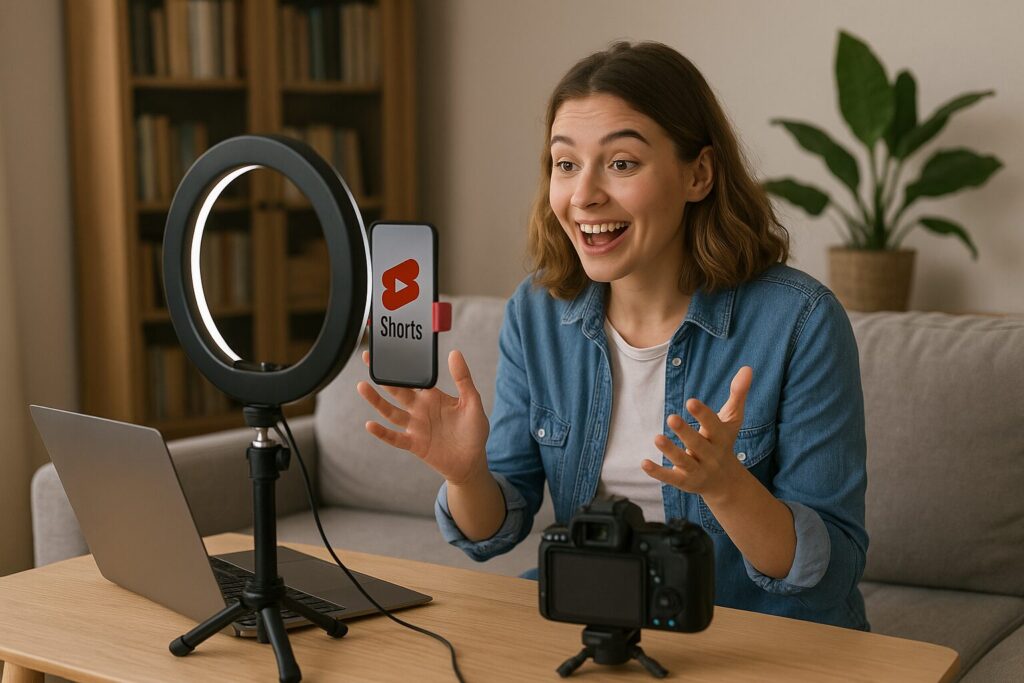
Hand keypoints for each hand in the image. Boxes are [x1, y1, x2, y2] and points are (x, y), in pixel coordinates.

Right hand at [356, 349, 490, 485]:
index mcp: (432, 396)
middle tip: (368, 359)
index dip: (401, 365)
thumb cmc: (474, 431)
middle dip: (383, 376)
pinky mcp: (414, 444)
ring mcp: (415, 426)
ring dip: (376, 401)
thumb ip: (463, 379)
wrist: (472, 462)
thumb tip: (455, 353)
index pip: (413, 377)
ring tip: (362, 386)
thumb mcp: (472, 402)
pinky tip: (370, 424)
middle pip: (397, 390)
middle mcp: (419, 409)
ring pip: (391, 411)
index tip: (389, 350)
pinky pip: (395, 437)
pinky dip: (382, 432)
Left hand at [641, 366, 753, 502]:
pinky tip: (644, 463)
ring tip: (657, 438)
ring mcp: (698, 470)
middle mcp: (711, 455)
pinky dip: (658, 472)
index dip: (703, 415)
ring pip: (684, 461)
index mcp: (721, 438)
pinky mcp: (685, 482)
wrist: (726, 482)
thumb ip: (738, 394)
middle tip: (671, 417)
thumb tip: (747, 367)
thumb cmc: (724, 442)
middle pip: (698, 444)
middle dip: (686, 432)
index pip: (713, 425)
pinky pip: (671, 477)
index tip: (691, 401)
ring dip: (670, 451)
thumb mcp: (732, 419)